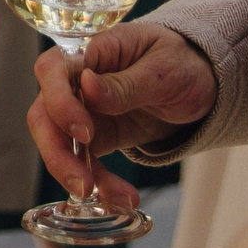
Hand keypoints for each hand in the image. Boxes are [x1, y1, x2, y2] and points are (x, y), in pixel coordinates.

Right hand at [24, 23, 217, 211]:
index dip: (59, 102)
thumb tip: (88, 85)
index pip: (54, 70)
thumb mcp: (164, 69)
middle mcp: (77, 80)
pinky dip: (99, 182)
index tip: (84, 132)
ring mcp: (84, 109)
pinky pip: (85, 161)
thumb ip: (127, 82)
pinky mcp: (96, 136)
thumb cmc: (181, 61)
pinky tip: (121, 198)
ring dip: (74, 173)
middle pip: (45, 112)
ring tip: (109, 197)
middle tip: (82, 181)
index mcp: (91, 50)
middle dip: (56, 151)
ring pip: (57, 142)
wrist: (202, 81)